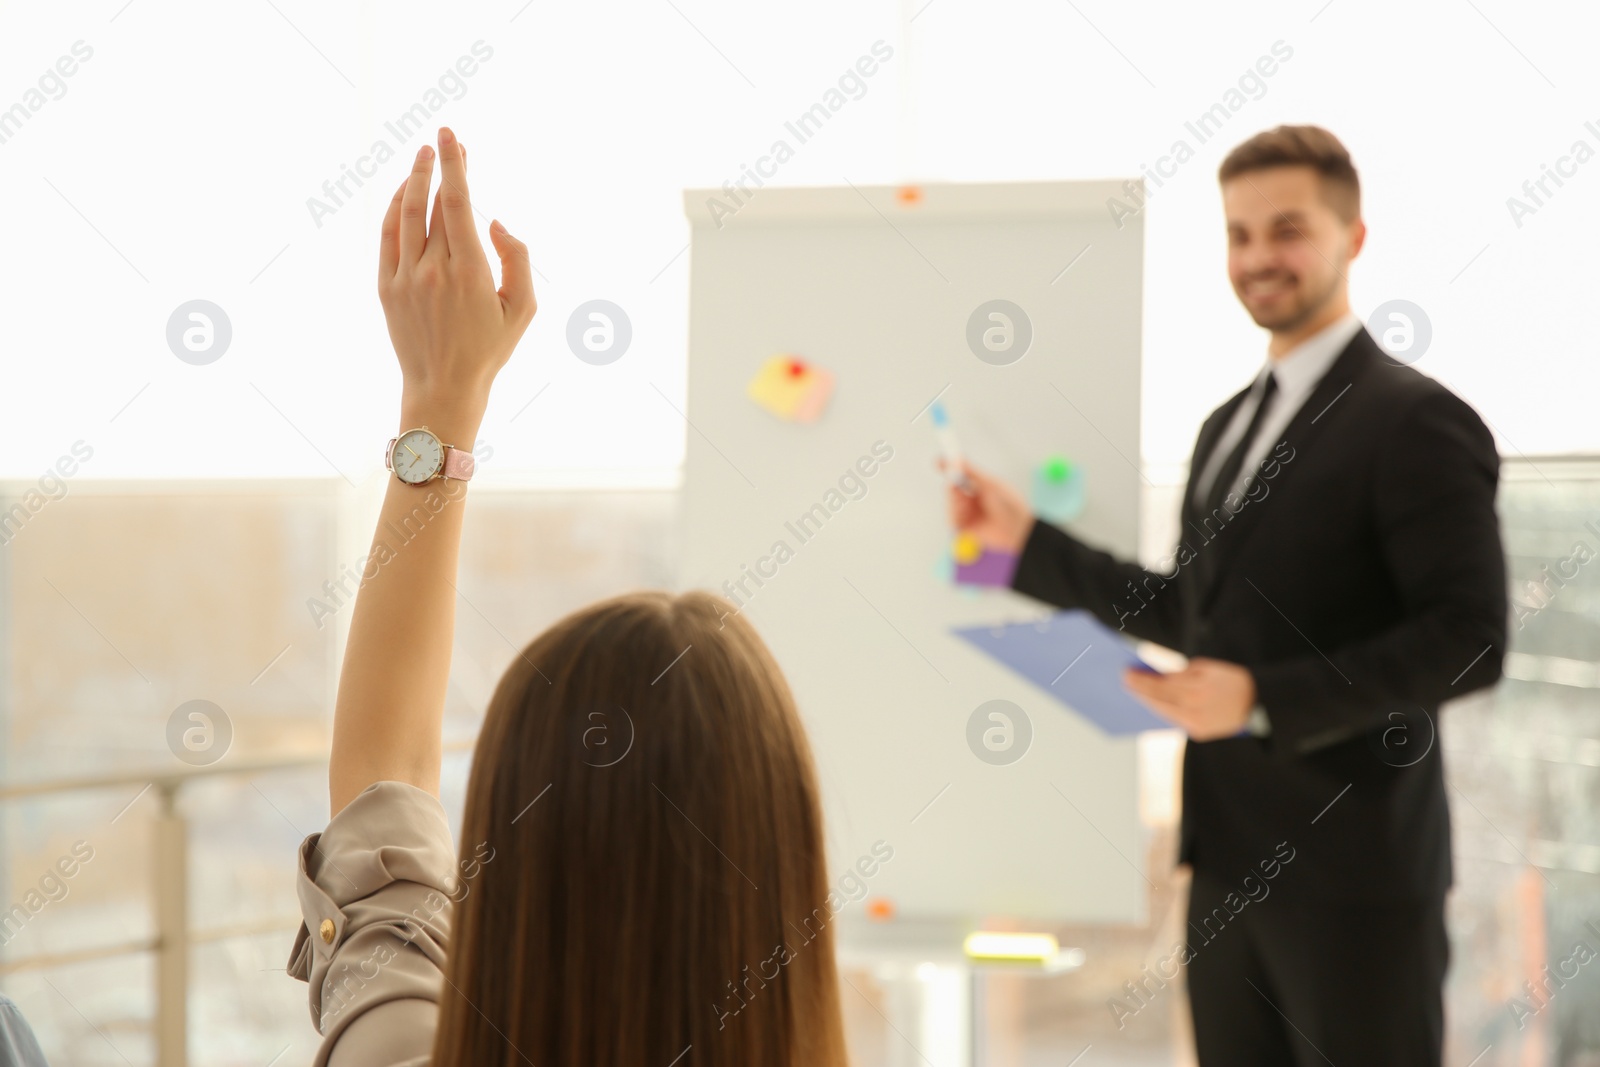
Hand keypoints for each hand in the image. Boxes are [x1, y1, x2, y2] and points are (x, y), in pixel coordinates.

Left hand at [378, 126, 536, 419]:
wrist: (444, 388)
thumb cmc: (490, 350)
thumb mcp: (524, 309)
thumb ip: (518, 259)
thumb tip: (494, 222)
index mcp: (470, 273)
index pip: (458, 203)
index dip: (455, 165)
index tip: (452, 137)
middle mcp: (433, 270)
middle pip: (433, 202)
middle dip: (441, 167)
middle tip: (447, 141)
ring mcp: (405, 278)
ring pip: (405, 213)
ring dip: (413, 179)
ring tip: (422, 156)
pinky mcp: (386, 288)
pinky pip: (389, 236)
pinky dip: (396, 208)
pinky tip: (405, 193)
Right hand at [940, 460, 1032, 554]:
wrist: (1018, 528)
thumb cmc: (1010, 506)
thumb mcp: (990, 484)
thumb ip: (972, 472)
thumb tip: (957, 458)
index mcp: (979, 487)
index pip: (959, 475)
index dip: (948, 468)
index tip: (939, 461)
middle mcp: (971, 500)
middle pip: (951, 490)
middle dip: (950, 485)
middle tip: (952, 481)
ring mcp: (968, 514)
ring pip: (950, 504)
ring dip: (954, 501)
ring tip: (965, 501)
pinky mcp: (965, 530)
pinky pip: (952, 521)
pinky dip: (955, 515)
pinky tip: (964, 513)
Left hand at [1123, 657, 1256, 739]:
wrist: (1257, 702)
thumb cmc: (1230, 680)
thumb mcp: (1207, 668)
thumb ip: (1181, 673)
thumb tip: (1159, 677)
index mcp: (1197, 690)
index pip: (1161, 685)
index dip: (1142, 680)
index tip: (1126, 673)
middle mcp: (1195, 710)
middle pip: (1159, 700)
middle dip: (1140, 690)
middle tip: (1125, 681)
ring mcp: (1197, 725)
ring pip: (1165, 713)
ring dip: (1148, 702)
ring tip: (1135, 691)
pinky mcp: (1199, 733)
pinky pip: (1175, 720)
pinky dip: (1163, 711)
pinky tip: (1153, 704)